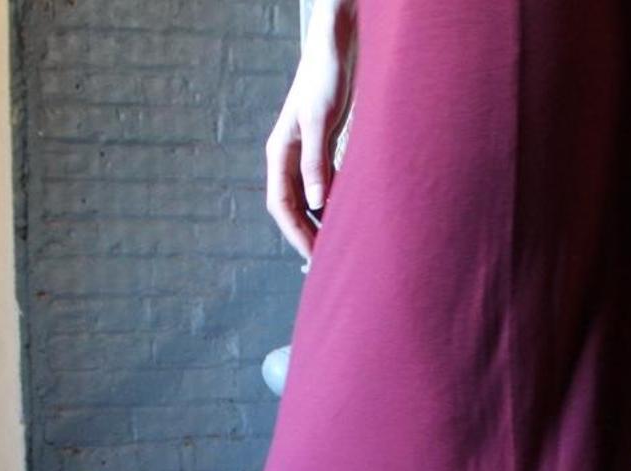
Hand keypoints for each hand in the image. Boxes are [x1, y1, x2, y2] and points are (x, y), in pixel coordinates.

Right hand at [264, 0, 357, 261]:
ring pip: (308, 200)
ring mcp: (305, 155)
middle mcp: (288, 157)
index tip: (314, 257)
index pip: (280, 205)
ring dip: (321, 223)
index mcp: (280, 152)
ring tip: (340, 246)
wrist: (335, 49)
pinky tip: (349, 218)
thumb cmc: (325, 78)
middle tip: (329, 261)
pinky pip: (324, 188)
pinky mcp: (323, 150)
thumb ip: (317, 162)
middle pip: (293, 209)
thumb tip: (315, 203)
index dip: (296, 234)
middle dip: (308, 235)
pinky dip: (333, 206)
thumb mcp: (319, 121)